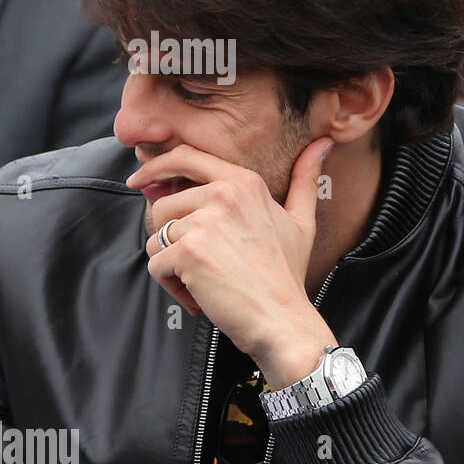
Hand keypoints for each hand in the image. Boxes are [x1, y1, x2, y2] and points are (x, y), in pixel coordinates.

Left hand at [128, 138, 337, 385]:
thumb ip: (304, 180)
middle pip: (163, 205)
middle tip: (202, 264)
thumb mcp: (301, 221)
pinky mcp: (188, 251)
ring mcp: (205, 221)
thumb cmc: (287, 275)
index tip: (140, 180)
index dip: (156, 167)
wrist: (283, 319)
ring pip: (158, 237)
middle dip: (173, 238)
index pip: (185, 157)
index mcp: (244, 182)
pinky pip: (156, 264)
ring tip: (204, 281)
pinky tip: (199, 295)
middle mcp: (224, 194)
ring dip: (172, 265)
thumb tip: (323, 143)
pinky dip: (172, 285)